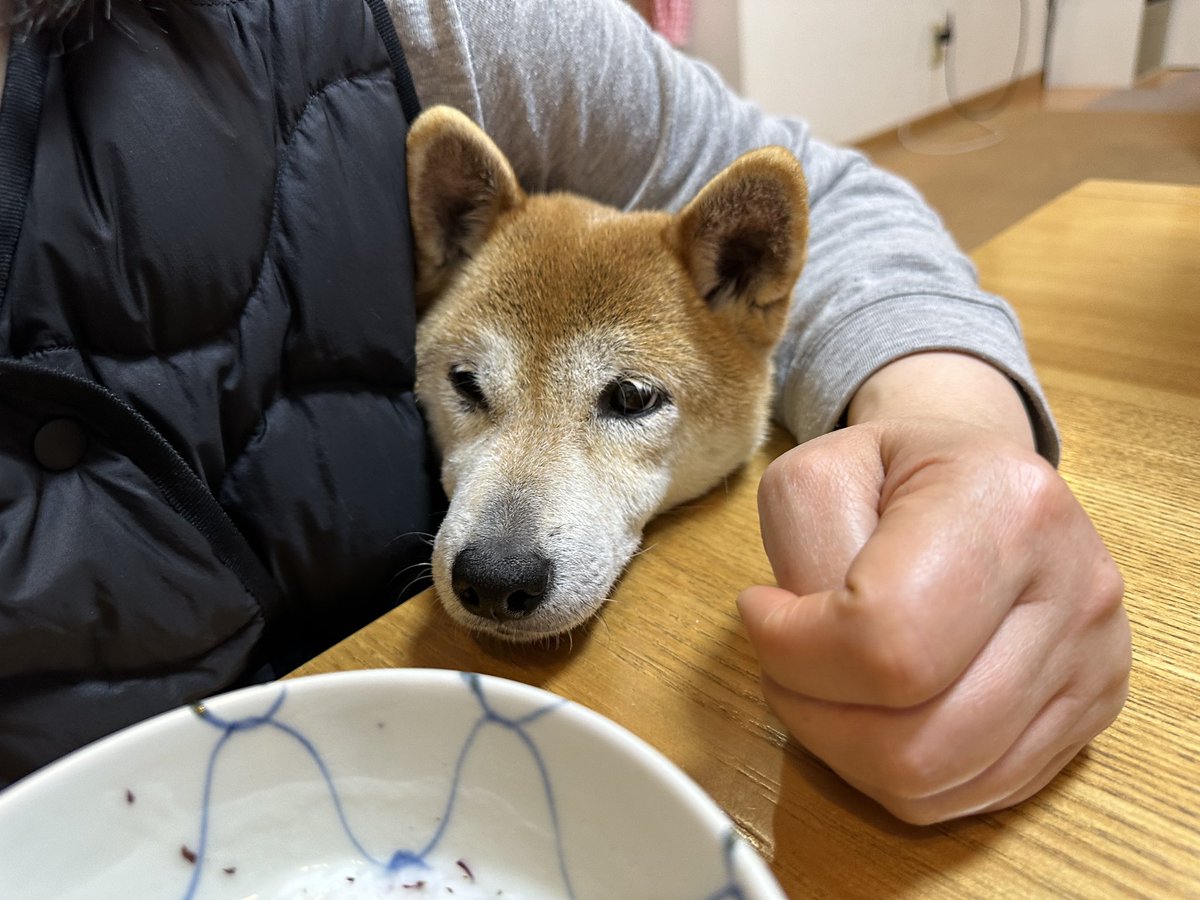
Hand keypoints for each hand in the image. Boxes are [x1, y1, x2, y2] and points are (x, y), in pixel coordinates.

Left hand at [738, 354, 1129, 823]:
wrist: (980, 476)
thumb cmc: (891, 474)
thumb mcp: (817, 471)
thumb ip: (799, 548)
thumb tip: (801, 646)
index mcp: (1006, 505)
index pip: (886, 641)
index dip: (794, 651)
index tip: (762, 611)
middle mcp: (1074, 588)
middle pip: (915, 738)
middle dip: (813, 716)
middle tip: (784, 662)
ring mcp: (1096, 659)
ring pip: (940, 779)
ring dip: (847, 750)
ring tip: (823, 685)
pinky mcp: (1095, 709)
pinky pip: (975, 792)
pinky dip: (897, 772)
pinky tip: (875, 710)